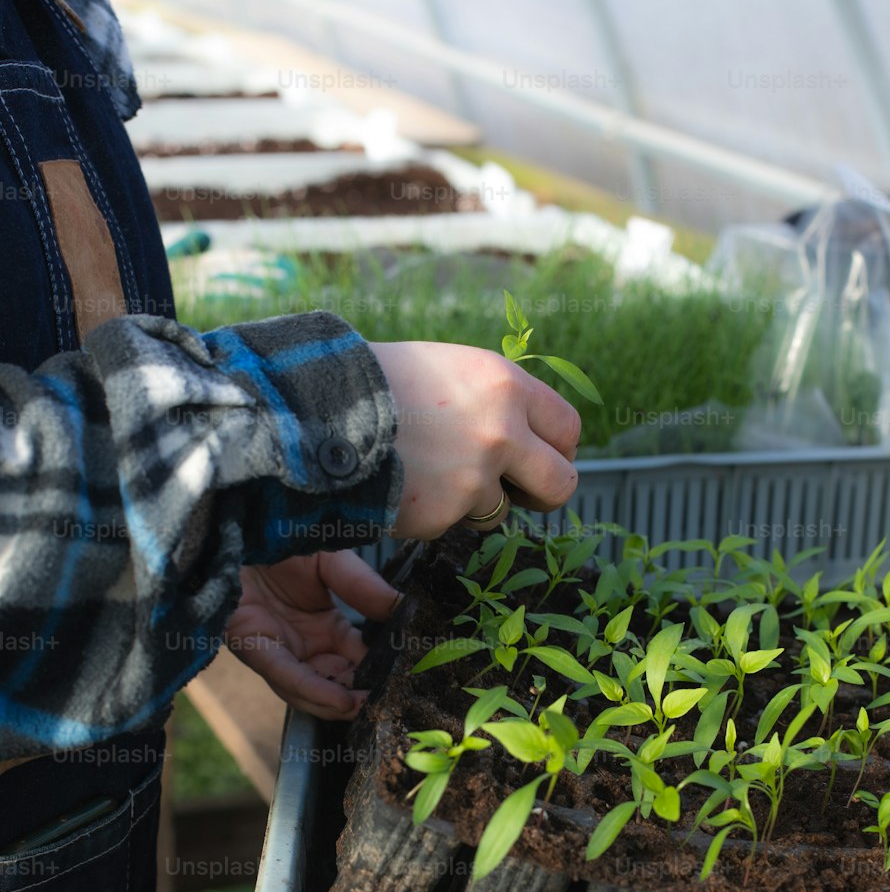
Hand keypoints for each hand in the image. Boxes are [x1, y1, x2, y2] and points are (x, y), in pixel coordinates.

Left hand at [224, 550, 397, 718]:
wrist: (235, 528)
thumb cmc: (281, 542)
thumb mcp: (334, 563)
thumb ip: (366, 588)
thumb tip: (405, 607)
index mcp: (326, 630)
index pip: (360, 660)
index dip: (381, 671)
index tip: (409, 677)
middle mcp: (303, 648)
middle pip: (336, 684)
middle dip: (361, 697)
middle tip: (392, 702)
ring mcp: (277, 652)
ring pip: (310, 691)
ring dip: (339, 703)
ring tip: (369, 707)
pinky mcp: (252, 647)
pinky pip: (286, 675)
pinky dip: (314, 689)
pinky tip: (341, 699)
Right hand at [370, 341, 580, 537]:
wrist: (320, 409)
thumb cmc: (380, 382)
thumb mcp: (448, 368)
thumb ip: (494, 399)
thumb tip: (527, 432)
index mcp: (505, 385)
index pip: (568, 428)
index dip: (559, 449)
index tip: (544, 459)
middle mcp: (501, 432)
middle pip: (561, 483)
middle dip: (543, 494)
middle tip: (522, 494)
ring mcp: (474, 478)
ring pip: (499, 510)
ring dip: (473, 503)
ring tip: (429, 473)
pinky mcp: (443, 515)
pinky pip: (452, 523)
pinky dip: (431, 513)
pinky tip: (402, 484)